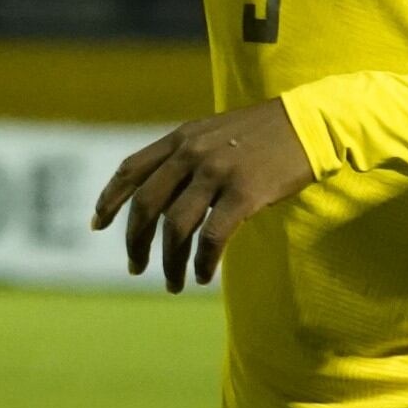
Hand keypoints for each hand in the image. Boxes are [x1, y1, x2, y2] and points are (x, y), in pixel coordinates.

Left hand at [90, 99, 316, 293]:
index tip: (97, 225)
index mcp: (180, 139)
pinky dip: (201, 262)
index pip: (130, 170)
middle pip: (145, 205)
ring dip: (168, 262)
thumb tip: (162, 194)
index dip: (109, 199)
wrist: (310, 124)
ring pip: (174, 227)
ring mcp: (216, 172)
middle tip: (135, 267)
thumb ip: (186, 156)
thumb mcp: (213, 134)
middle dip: (134, 241)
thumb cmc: (264, 134)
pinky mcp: (244, 193)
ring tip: (170, 283)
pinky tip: (201, 276)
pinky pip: (211, 237)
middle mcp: (191, 153)